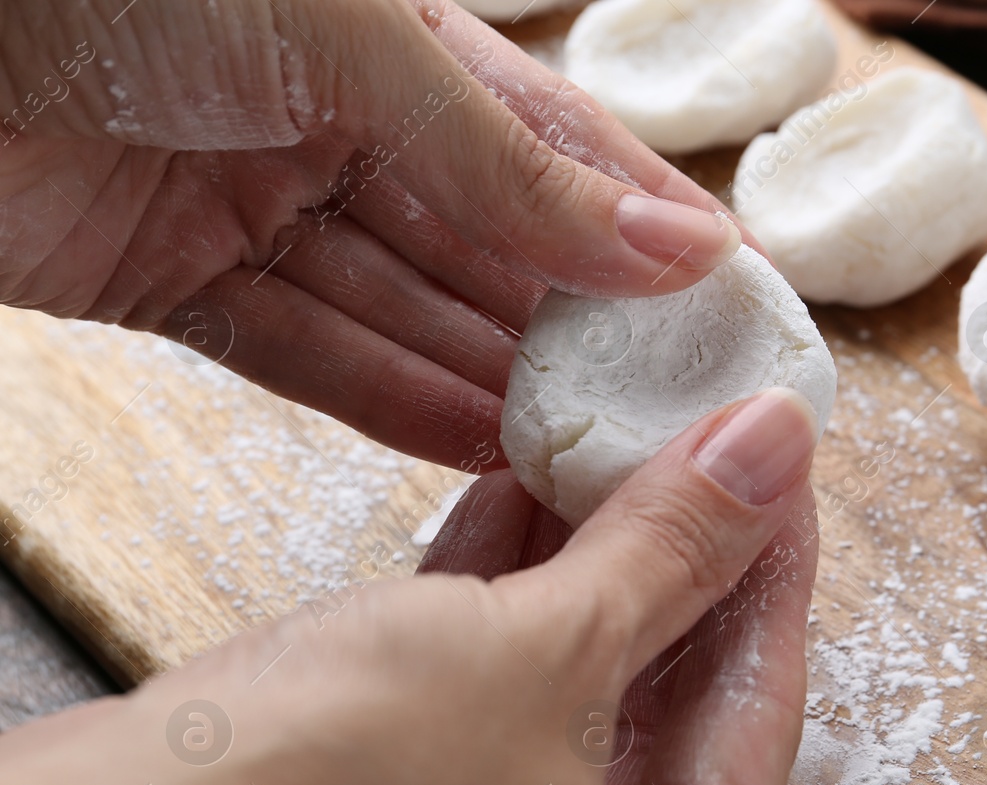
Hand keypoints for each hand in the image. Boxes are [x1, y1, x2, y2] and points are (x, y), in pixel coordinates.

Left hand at [0, 0, 748, 469]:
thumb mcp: (359, 52)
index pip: (554, 143)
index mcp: (393, 38)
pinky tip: (477, 445)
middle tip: (660, 406)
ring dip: (491, 380)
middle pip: (482, 243)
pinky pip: (306, 352)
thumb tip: (675, 244)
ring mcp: (249, 199)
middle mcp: (330, 116)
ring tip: (585, 449)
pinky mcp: (168, 279)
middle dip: (571, 324)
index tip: (726, 300)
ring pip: (403, 311)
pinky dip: (388, 401)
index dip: (643, 222)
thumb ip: (513, 166)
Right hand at [0, 390, 818, 784]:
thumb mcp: (539, 648)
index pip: (758, 719)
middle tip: (716, 446)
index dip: (773, 567)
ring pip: (579, 705)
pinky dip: (512, 612)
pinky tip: (527, 498)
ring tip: (626, 444)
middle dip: (685, 565)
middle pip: (672, 714)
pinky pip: (497, 717)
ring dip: (596, 571)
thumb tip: (774, 451)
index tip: (783, 463)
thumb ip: (674, 549)